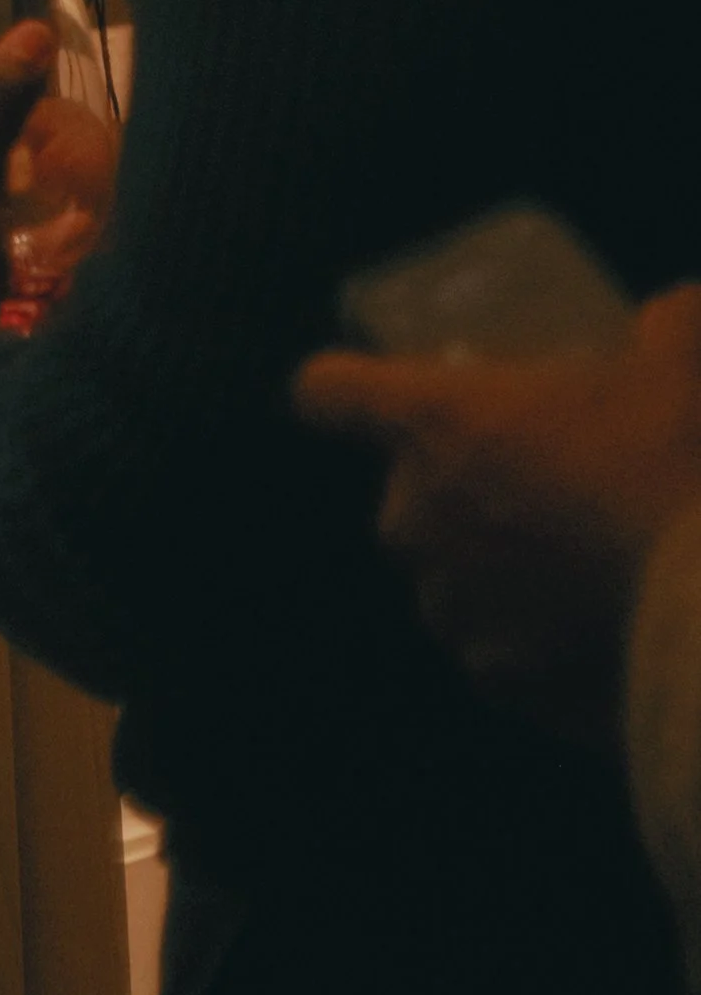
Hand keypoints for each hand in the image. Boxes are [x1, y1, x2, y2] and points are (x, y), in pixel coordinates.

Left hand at [295, 287, 700, 738]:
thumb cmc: (674, 471)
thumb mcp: (680, 370)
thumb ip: (670, 325)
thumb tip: (675, 309)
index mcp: (434, 423)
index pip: (329, 392)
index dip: (346, 390)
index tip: (367, 394)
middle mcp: (418, 519)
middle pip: (405, 494)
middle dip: (459, 488)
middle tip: (540, 480)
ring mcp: (453, 611)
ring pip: (452, 579)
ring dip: (497, 570)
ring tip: (582, 561)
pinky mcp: (501, 685)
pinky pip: (502, 652)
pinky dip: (539, 642)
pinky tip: (604, 626)